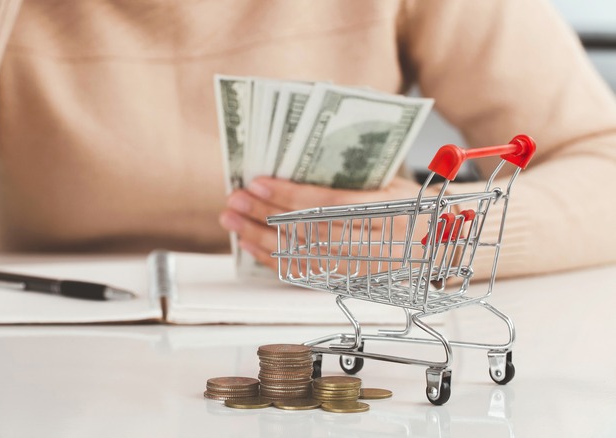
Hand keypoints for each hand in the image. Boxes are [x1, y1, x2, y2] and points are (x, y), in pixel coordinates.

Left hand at [219, 176, 425, 272]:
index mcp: (391, 211)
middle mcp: (379, 243)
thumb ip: (352, 182)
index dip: (290, 195)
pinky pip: (309, 273)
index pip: (330, 204)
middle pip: (311, 231)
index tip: (257, 183)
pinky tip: (251, 246)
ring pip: (305, 255)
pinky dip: (276, 261)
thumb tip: (297, 166)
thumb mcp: (392, 185)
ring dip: (261, 239)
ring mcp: (366, 267)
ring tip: (232, 221)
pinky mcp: (354, 281)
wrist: (446, 244)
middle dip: (266, 216)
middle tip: (234, 201)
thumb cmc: (415, 206)